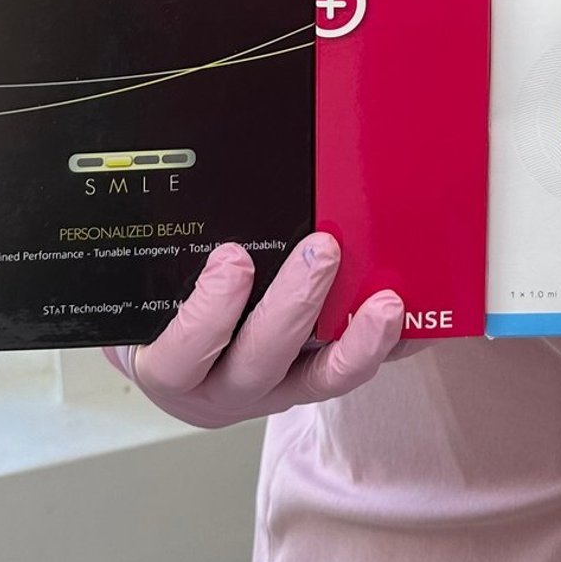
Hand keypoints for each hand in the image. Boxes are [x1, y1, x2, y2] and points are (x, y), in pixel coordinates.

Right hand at [105, 235, 402, 428]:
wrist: (186, 351)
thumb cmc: (161, 309)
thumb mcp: (144, 287)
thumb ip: (165, 253)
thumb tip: (176, 172)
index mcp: (171, 367)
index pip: (181, 354)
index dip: (208, 313)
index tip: (232, 258)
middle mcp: (223, 387)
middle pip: (258, 362)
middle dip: (293, 306)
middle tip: (321, 251)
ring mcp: (274, 390)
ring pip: (317, 380)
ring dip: (356, 341)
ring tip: (386, 303)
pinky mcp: (314, 382)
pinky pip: (354, 368)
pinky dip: (387, 347)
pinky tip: (417, 321)